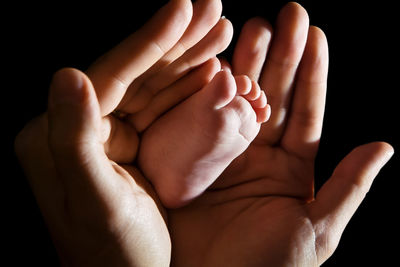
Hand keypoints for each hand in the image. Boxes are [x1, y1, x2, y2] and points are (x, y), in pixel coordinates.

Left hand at [14, 0, 230, 265]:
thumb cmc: (113, 256)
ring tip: (221, 33)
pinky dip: (190, 89)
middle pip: (137, 74)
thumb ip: (72, 140)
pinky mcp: (132, 148)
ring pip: (154, 87)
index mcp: (60, 137)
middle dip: (178, 41)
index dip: (150, 40)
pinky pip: (164, 110)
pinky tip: (212, 72)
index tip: (185, 8)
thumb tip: (66, 74)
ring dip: (189, 59)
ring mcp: (109, 137)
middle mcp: (81, 129)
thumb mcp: (94, 203)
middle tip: (213, 9)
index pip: (112, 75)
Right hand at [169, 3, 393, 265]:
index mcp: (293, 168)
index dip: (313, 73)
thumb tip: (383, 146)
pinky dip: (209, 91)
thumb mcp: (318, 230)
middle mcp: (261, 154)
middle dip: (282, 56)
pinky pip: (204, 120)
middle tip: (286, 16)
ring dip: (247, 63)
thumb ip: (349, 186)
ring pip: (241, 100)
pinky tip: (215, 62)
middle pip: (274, 96)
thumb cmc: (269, 266)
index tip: (316, 34)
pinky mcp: (195, 160)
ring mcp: (227, 153)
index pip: (307, 111)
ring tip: (252, 26)